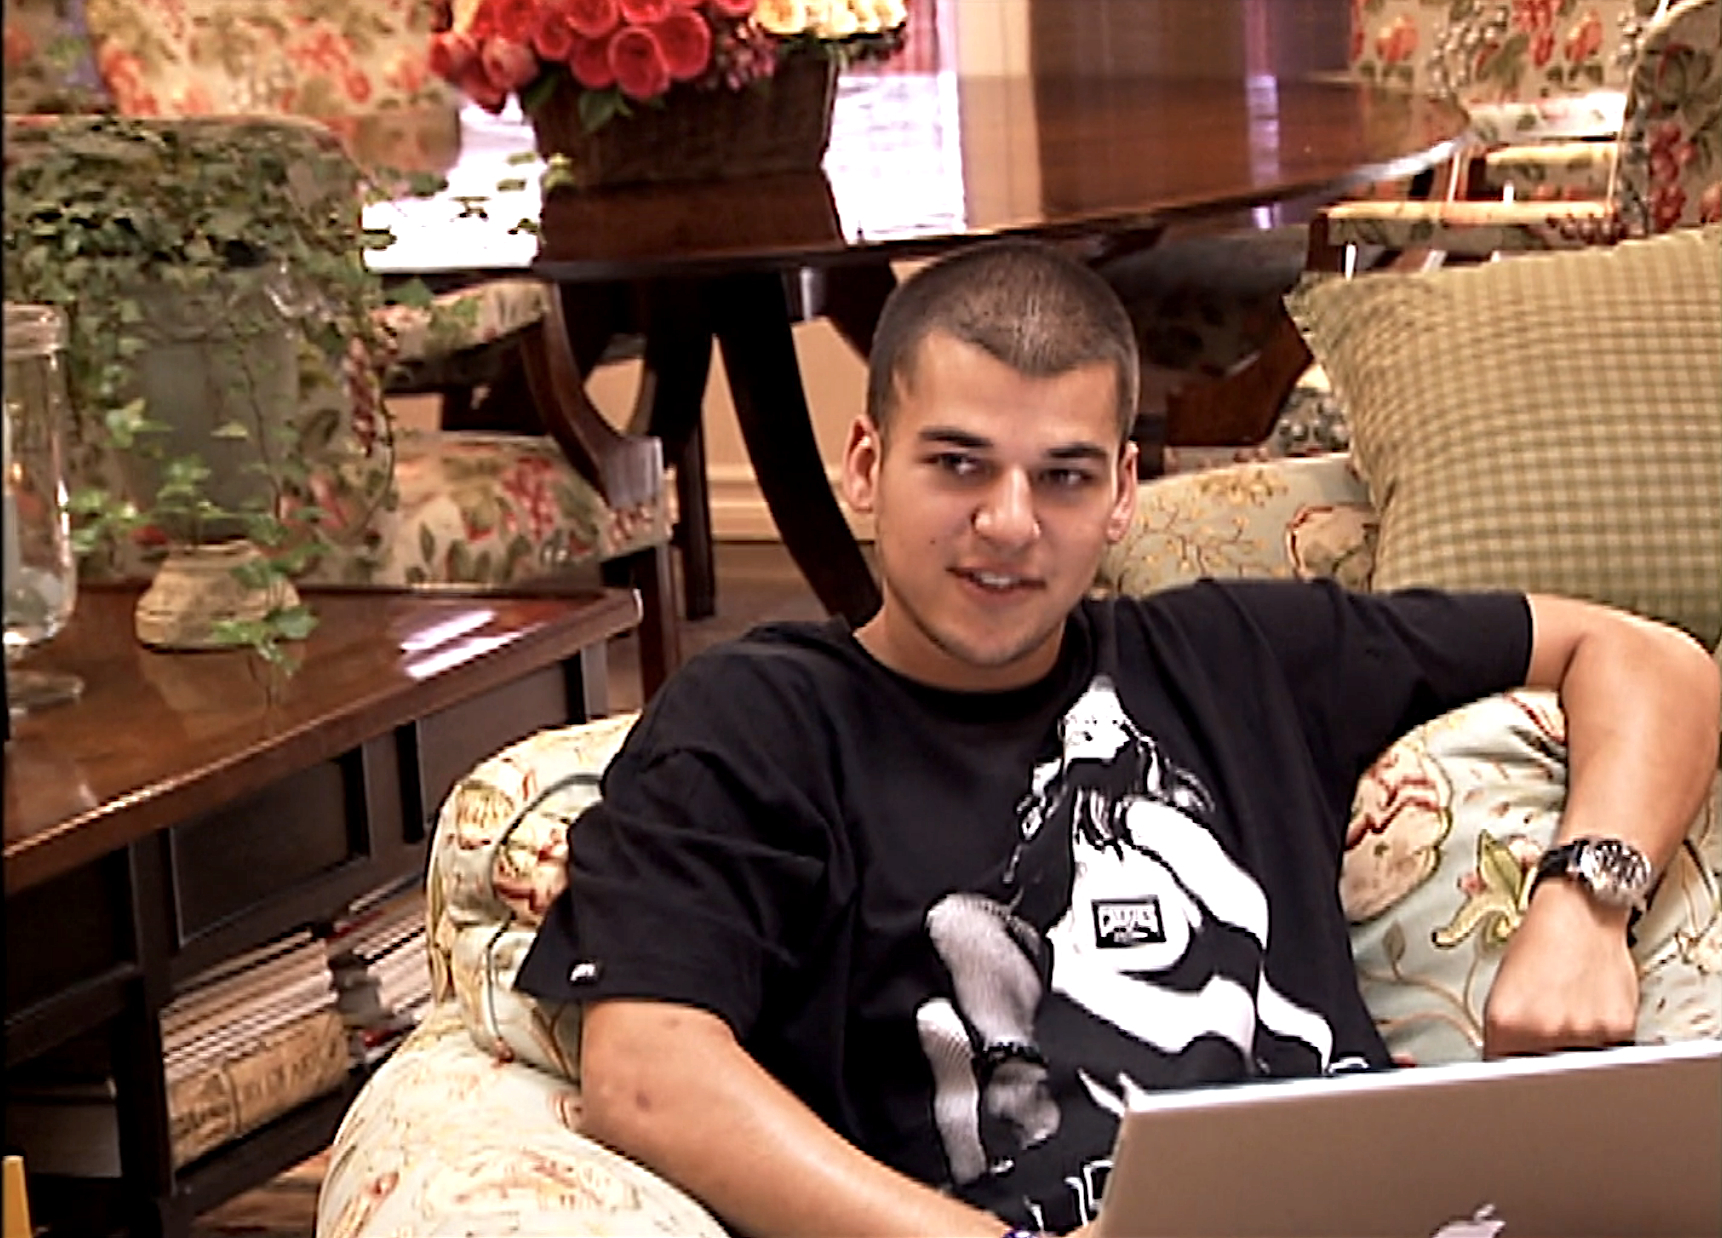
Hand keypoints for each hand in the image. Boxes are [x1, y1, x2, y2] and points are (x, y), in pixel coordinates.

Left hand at [1482, 877, 1637, 1058]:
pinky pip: (1606, 1054)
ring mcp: (1585, 1032)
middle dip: (1539, 1064)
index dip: (1505, 1075)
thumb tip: (1504, 1071)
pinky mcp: (1619, 1029)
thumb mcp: (1502, 991)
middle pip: (1541, 1074)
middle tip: (1540, 1038)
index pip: (1502, 1072)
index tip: (1508, 1075)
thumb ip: (1505, 1036)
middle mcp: (1546, 1030)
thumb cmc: (1538, 945)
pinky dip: (1597, 1042)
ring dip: (1570, 1052)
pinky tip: (1588, 1012)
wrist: (1579, 913)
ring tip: (1567, 1016)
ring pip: (1576, 1068)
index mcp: (1508, 1022)